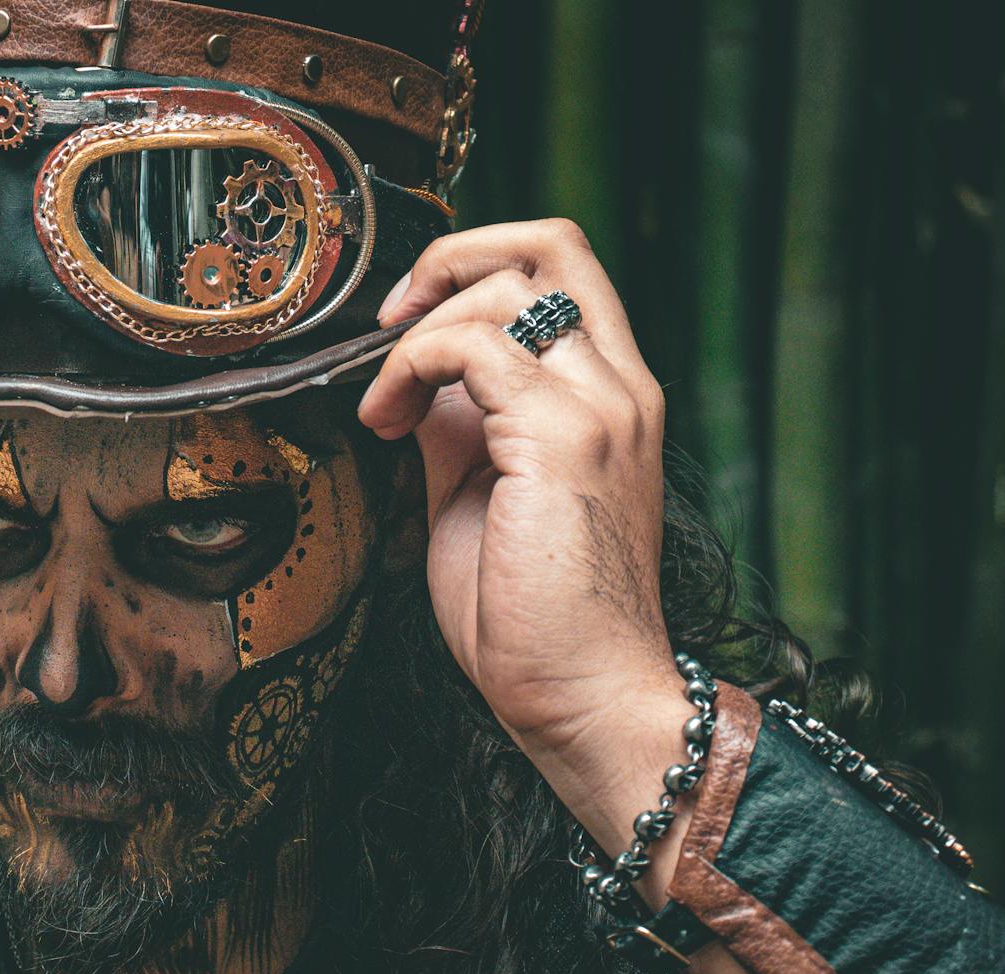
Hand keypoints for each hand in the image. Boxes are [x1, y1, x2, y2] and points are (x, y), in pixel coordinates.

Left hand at [358, 219, 691, 872]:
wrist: (584, 699)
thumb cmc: (535, 620)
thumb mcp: (483, 496)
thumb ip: (464, 429)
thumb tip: (423, 385)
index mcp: (613, 398)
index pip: (563, 270)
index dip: (475, 268)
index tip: (407, 326)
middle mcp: (621, 388)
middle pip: (551, 244)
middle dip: (449, 261)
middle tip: (389, 325)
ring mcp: (601, 408)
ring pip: (505, 284)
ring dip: (416, 331)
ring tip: (383, 408)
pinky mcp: (562, 439)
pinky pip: (471, 346)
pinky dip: (409, 367)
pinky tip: (387, 424)